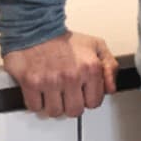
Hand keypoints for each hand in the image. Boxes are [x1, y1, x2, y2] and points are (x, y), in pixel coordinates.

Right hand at [2, 31, 117, 117]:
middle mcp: (71, 76)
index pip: (94, 102)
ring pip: (54, 112)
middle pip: (74, 111)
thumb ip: (110, 67)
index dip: (88, 99)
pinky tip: (41, 91)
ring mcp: (50, 81)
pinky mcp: (30, 83)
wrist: (38, 28)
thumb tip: (110, 88)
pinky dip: (37, 102)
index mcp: (90, 68)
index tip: (83, 94)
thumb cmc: (65, 40)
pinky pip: (35, 107)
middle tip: (68, 95)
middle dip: (72, 105)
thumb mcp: (96, 46)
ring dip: (54, 105)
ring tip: (54, 92)